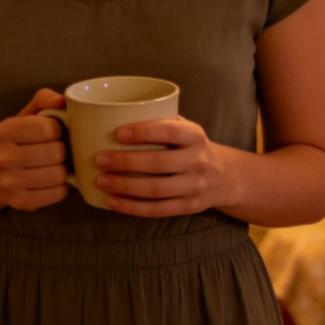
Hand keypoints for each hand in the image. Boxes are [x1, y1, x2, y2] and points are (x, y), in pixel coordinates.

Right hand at [0, 89, 68, 210]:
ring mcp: (9, 182)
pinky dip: (60, 187)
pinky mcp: (19, 202)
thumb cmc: (20, 140)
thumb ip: (44, 99)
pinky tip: (50, 181)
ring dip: (62, 169)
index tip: (52, 132)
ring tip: (52, 165)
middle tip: (54, 151)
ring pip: (58, 175)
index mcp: (4, 131)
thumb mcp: (27, 115)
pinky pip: (57, 194)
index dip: (57, 129)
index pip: (49, 128)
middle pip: (56, 152)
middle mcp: (2, 157)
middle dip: (61, 150)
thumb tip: (61, 100)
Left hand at [91, 118, 233, 216]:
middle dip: (125, 162)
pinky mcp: (188, 207)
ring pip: (155, 190)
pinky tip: (112, 201)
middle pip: (158, 163)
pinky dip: (132, 207)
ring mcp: (194, 187)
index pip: (170, 131)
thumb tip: (114, 114)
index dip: (144, 132)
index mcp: (195, 136)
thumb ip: (160, 121)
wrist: (225, 177)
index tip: (118, 133)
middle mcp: (197, 161)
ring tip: (100, 181)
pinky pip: (156, 210)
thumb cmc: (190, 147)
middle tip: (100, 160)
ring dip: (124, 186)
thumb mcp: (186, 128)